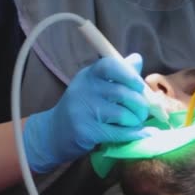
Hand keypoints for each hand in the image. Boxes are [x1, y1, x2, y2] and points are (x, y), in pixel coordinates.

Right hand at [23, 54, 150, 172]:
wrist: (52, 133)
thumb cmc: (80, 108)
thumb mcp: (94, 87)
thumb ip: (117, 74)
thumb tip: (138, 59)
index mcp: (88, 75)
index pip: (110, 65)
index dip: (129, 74)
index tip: (139, 86)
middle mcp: (84, 89)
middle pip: (123, 93)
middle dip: (140, 105)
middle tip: (142, 112)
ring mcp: (83, 111)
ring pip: (123, 114)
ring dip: (136, 121)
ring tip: (135, 123)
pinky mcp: (86, 131)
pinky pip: (118, 132)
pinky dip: (135, 134)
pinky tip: (143, 134)